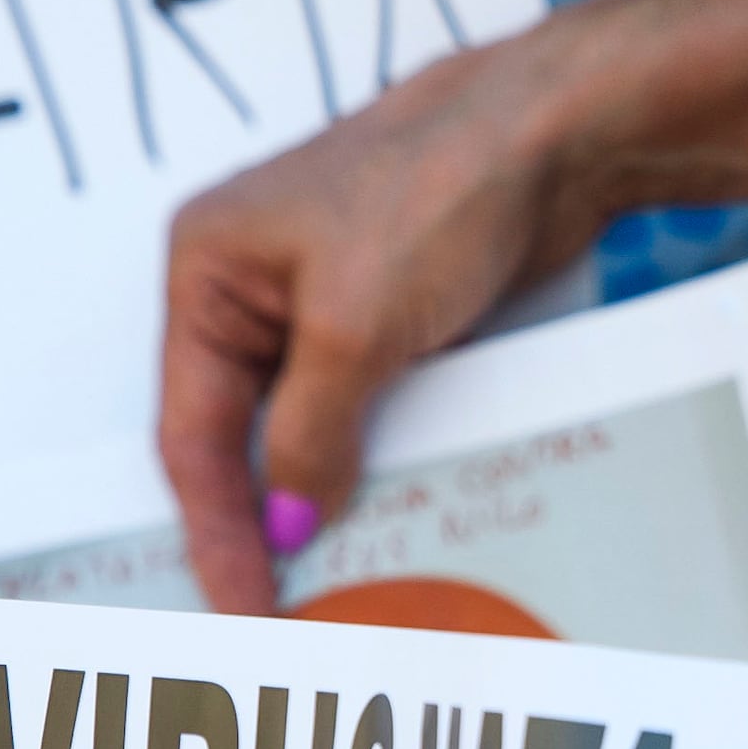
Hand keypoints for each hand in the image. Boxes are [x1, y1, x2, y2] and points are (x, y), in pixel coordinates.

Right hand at [158, 21, 620, 609]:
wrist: (555, 136)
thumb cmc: (440, 190)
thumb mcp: (354, 328)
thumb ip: (310, 435)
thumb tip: (288, 522)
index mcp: (208, 272)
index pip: (192, 429)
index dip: (216, 526)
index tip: (237, 603)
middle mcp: (250, 289)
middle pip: (237, 435)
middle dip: (256, 522)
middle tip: (275, 612)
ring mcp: (319, 303)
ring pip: (301, 431)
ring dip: (316, 501)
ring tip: (332, 584)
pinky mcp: (385, 319)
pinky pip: (360, 413)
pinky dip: (368, 467)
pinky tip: (384, 520)